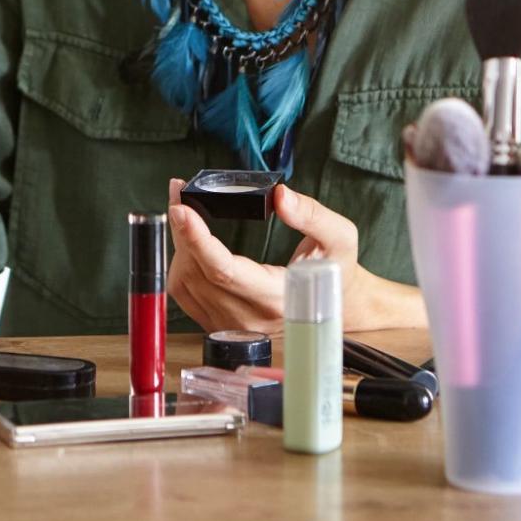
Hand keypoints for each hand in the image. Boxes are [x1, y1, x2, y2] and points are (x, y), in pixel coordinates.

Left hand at [164, 179, 424, 332]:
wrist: (338, 309)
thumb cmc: (337, 274)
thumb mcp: (340, 238)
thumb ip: (312, 215)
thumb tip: (280, 196)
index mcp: (278, 298)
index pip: (225, 271)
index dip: (197, 240)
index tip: (181, 209)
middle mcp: (250, 318)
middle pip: (197, 273)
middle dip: (183, 230)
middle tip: (179, 194)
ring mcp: (231, 326)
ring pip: (185, 284)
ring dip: (180, 245)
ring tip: (186, 212)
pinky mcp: (219, 324)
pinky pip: (186, 293)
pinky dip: (182, 261)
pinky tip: (189, 238)